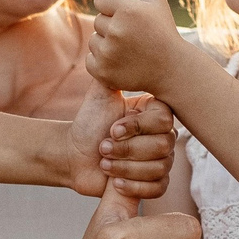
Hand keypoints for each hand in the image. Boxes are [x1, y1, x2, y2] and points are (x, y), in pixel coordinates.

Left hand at [64, 76, 175, 200]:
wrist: (74, 155)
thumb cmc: (88, 124)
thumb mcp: (100, 95)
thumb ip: (113, 73)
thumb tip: (121, 50)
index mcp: (155, 113)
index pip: (164, 120)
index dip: (138, 127)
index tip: (112, 129)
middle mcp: (163, 136)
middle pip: (164, 146)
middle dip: (127, 149)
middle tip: (103, 148)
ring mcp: (161, 161)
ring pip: (160, 168)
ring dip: (126, 168)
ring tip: (104, 164)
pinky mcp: (154, 183)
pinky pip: (158, 188)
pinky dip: (135, 187)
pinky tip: (115, 182)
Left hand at [87, 0, 192, 96]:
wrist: (171, 70)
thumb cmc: (163, 30)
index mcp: (128, 9)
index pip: (101, 0)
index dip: (116, 9)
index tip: (133, 19)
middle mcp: (117, 30)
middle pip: (98, 21)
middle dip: (114, 27)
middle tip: (136, 38)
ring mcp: (108, 53)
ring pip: (94, 40)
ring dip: (108, 44)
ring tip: (131, 51)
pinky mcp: (102, 72)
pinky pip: (90, 60)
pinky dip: (103, 63)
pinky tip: (123, 63)